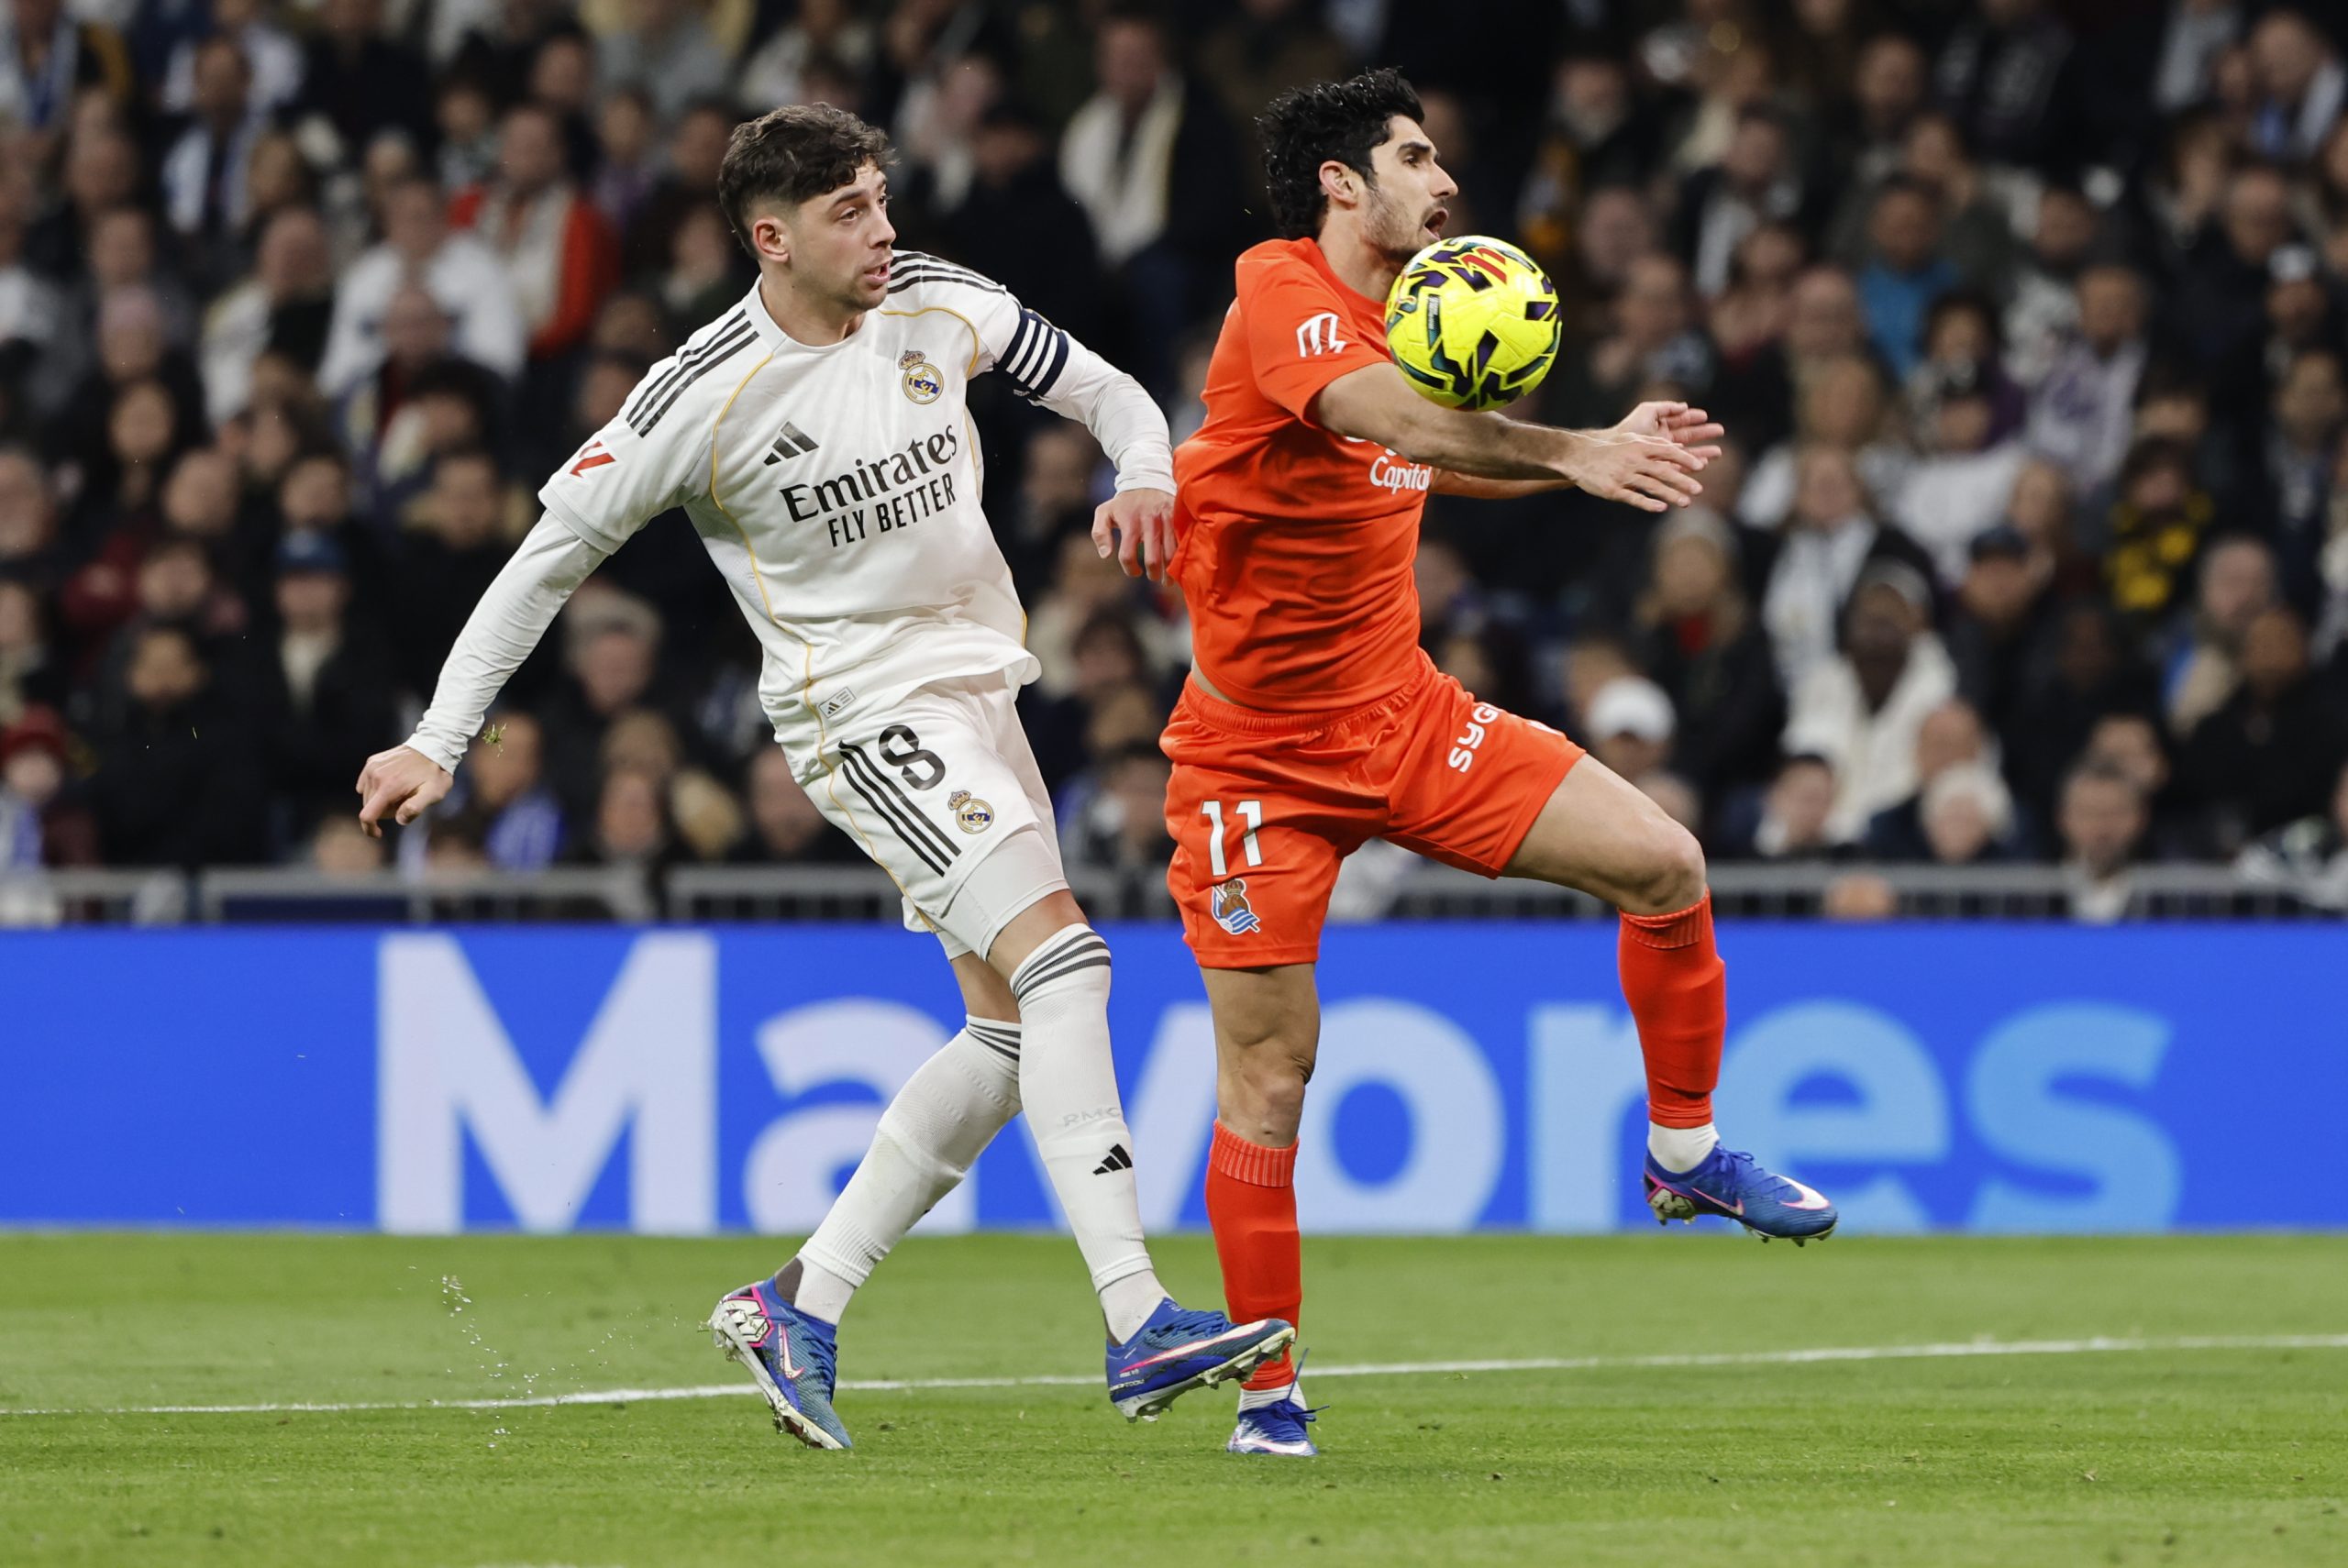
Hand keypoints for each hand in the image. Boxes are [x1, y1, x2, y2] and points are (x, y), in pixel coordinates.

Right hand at [355, 744, 452, 838]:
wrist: (434, 747)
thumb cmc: (436, 774)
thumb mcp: (434, 793)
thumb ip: (416, 808)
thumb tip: (400, 819)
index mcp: (388, 787)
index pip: (367, 815)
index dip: (369, 828)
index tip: (378, 834)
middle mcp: (375, 776)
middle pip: (368, 806)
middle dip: (384, 811)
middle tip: (405, 803)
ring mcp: (372, 767)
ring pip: (367, 795)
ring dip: (381, 799)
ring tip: (402, 791)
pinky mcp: (372, 761)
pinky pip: (366, 783)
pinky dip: (376, 788)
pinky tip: (393, 784)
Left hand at [1091, 486, 1177, 582]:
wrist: (1148, 478)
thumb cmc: (1124, 502)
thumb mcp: (1104, 512)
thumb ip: (1099, 533)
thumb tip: (1105, 555)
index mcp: (1130, 524)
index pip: (1128, 556)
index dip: (1130, 569)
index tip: (1134, 572)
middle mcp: (1149, 523)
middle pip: (1153, 559)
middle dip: (1153, 574)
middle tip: (1153, 577)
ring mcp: (1166, 521)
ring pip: (1171, 554)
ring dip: (1170, 571)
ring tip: (1168, 580)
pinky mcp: (1179, 518)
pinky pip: (1183, 542)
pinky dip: (1182, 556)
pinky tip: (1180, 564)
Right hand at [1563, 429, 1706, 512]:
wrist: (1578, 456)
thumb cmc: (1608, 448)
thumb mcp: (1631, 440)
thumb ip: (1654, 445)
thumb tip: (1678, 448)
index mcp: (1639, 447)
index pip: (1667, 452)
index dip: (1685, 459)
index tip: (1700, 466)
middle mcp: (1633, 461)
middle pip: (1662, 471)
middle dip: (1682, 481)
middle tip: (1699, 490)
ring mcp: (1623, 476)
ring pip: (1651, 486)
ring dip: (1670, 495)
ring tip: (1686, 502)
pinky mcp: (1613, 490)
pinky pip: (1634, 498)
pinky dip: (1648, 503)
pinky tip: (1662, 508)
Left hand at [1612, 400, 1724, 461]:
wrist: (1615, 450)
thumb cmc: (1628, 429)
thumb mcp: (1647, 411)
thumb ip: (1666, 408)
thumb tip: (1685, 406)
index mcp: (1660, 426)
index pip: (1680, 421)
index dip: (1693, 418)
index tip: (1705, 416)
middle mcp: (1663, 441)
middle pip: (1688, 436)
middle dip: (1704, 434)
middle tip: (1720, 431)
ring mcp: (1663, 455)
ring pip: (1687, 454)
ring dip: (1703, 453)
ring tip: (1717, 452)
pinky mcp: (1662, 469)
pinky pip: (1680, 468)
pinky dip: (1692, 466)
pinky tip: (1703, 465)